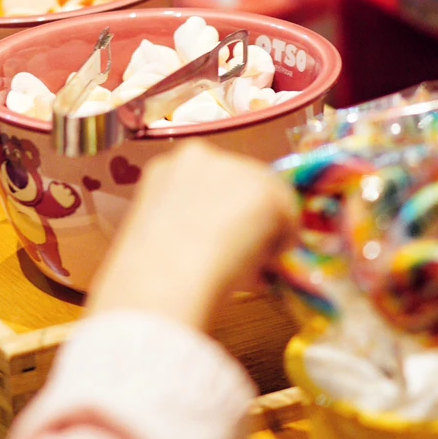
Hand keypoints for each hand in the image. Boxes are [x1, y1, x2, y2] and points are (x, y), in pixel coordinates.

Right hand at [87, 143, 296, 332]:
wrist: (160, 282)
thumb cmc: (150, 271)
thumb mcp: (163, 232)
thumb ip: (190, 222)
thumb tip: (221, 239)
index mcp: (172, 166)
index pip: (215, 180)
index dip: (225, 210)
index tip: (226, 236)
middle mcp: (205, 156)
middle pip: (244, 181)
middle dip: (247, 214)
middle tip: (243, 253)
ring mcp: (236, 169)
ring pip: (267, 195)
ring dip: (264, 226)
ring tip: (250, 264)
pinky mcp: (264, 190)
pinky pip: (287, 217)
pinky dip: (282, 241)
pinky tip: (262, 267)